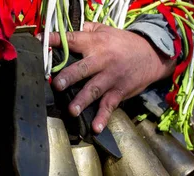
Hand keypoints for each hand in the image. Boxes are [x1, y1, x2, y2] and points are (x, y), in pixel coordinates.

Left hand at [49, 22, 175, 132]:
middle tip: (57, 85)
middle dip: (69, 76)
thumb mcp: (106, 31)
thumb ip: (87, 30)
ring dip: (82, 100)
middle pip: (82, 68)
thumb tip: (66, 31)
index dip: (57, 41)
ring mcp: (110, 78)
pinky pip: (109, 106)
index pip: (73, 40)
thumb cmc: (124, 43)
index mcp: (95, 43)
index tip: (41, 42)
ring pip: (94, 89)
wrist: (152, 54)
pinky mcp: (118, 92)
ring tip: (72, 110)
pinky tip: (96, 128)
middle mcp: (102, 60)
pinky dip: (103, 118)